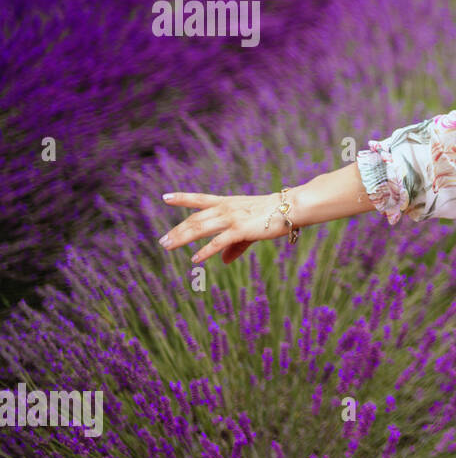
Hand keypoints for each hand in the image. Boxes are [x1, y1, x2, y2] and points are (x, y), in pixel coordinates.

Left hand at [158, 191, 296, 264]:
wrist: (291, 207)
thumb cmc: (274, 215)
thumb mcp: (250, 229)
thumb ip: (235, 245)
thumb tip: (223, 260)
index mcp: (228, 203)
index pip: (200, 200)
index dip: (182, 198)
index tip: (165, 197)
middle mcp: (226, 208)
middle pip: (195, 219)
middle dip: (177, 230)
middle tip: (162, 241)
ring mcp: (232, 218)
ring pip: (200, 228)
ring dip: (182, 238)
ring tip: (168, 246)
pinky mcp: (240, 229)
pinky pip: (218, 242)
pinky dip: (205, 251)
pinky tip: (195, 259)